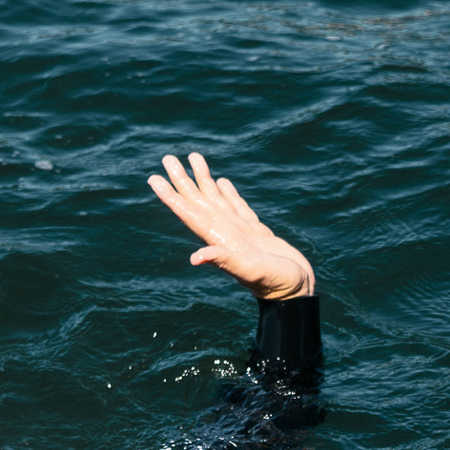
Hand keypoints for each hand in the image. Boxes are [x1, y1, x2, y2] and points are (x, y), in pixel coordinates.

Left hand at [148, 153, 314, 301]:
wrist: (296, 292)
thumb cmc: (276, 283)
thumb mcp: (250, 271)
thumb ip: (224, 260)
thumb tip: (195, 258)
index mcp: (219, 238)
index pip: (189, 213)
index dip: (171, 196)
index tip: (153, 178)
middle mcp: (225, 232)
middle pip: (198, 201)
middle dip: (182, 180)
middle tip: (167, 157)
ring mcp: (240, 231)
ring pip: (216, 199)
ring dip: (203, 179)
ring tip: (193, 157)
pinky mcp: (256, 232)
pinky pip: (237, 206)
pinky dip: (228, 193)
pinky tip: (221, 182)